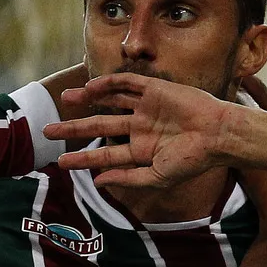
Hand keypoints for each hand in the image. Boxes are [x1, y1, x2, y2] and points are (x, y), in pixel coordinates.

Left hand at [45, 74, 245, 188]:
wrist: (218, 136)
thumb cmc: (193, 160)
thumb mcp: (158, 176)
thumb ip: (128, 179)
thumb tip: (99, 183)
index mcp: (141, 150)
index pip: (104, 155)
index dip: (82, 159)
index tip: (60, 162)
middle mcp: (140, 128)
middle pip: (99, 127)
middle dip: (74, 129)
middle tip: (48, 130)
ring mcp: (146, 108)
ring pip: (109, 102)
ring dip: (86, 101)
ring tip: (65, 99)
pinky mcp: (155, 90)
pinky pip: (127, 83)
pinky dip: (108, 84)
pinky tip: (90, 89)